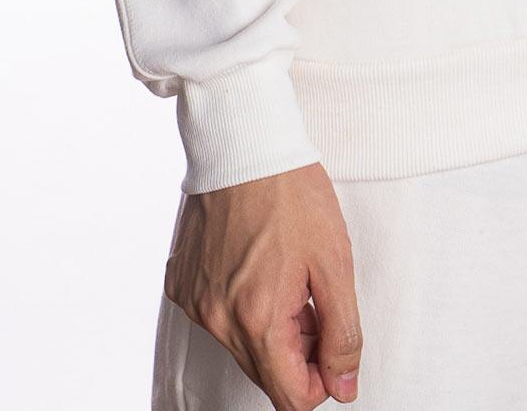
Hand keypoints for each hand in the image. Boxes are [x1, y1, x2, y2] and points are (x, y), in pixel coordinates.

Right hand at [164, 162, 361, 409]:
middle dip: (299, 348)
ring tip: (288, 273)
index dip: (323, 380)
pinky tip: (257, 263)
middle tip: (314, 297)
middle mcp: (216, 321)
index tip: (334, 345)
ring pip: (241, 344)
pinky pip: (216, 314)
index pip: (290, 397)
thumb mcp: (335, 263)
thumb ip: (343, 333)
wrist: (245, 142)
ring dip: (271, 325)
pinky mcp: (181, 282)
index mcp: (257, 320)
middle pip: (266, 372)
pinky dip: (241, 303)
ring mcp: (194, 302)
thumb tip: (345, 387)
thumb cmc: (293, 194)